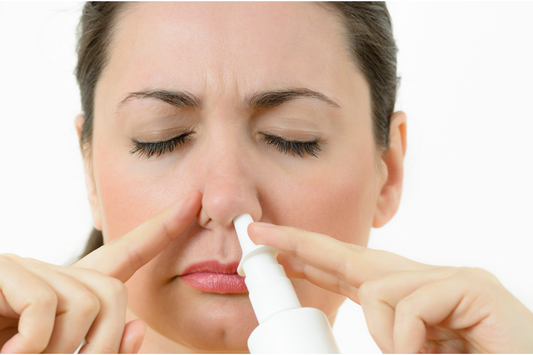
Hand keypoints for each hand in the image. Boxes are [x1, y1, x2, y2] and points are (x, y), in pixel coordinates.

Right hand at [0, 190, 201, 353]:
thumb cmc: (8, 346)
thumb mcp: (61, 354)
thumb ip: (102, 345)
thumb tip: (138, 328)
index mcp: (69, 292)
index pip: (127, 255)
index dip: (162, 229)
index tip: (193, 203)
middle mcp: (50, 273)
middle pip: (115, 292)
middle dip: (103, 344)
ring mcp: (23, 268)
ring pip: (87, 301)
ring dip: (63, 350)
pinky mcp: (0, 270)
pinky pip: (47, 307)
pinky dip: (33, 345)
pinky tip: (9, 353)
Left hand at [248, 223, 532, 352]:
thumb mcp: (405, 353)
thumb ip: (380, 340)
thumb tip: (327, 338)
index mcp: (407, 301)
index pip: (349, 272)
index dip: (308, 259)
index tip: (272, 250)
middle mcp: (426, 280)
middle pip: (351, 255)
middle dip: (300, 245)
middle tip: (257, 234)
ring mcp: (451, 278)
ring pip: (379, 287)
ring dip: (385, 336)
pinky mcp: (471, 286)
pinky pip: (409, 304)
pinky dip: (406, 341)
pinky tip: (430, 354)